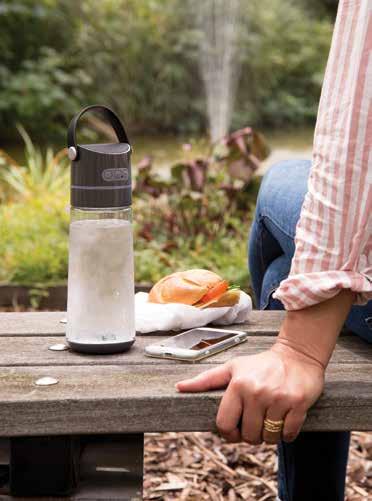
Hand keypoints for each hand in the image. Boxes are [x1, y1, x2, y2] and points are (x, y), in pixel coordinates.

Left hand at [176, 346, 324, 443]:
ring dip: (269, 435)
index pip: (225, 424)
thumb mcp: (232, 367)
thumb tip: (179, 388)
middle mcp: (257, 392)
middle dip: (251, 434)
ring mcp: (279, 398)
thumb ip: (206, 380)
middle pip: (248, 435)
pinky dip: (286, 434)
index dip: (228, 433)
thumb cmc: (260, 364)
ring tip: (270, 419)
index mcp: (238, 385)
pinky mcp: (298, 403)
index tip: (235, 430)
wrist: (297, 355)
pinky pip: (289, 435)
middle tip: (256, 421)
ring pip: (269, 438)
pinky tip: (284, 419)